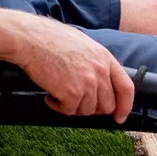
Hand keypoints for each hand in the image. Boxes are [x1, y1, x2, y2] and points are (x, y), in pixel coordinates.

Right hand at [11, 19, 135, 122]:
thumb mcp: (84, 44)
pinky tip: (51, 96)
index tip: (119, 116)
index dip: (125, 106)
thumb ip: (96, 62)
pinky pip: (69, 111)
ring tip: (59, 93)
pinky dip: (59, 107)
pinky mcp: (71, 94)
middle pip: (107, 105)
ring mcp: (86, 84)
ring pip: (87, 111)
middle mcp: (99, 72)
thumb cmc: (51, 38)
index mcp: (105, 58)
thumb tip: (100, 83)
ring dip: (73, 106)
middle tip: (76, 102)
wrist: (31, 39)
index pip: (126, 88)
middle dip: (93, 108)